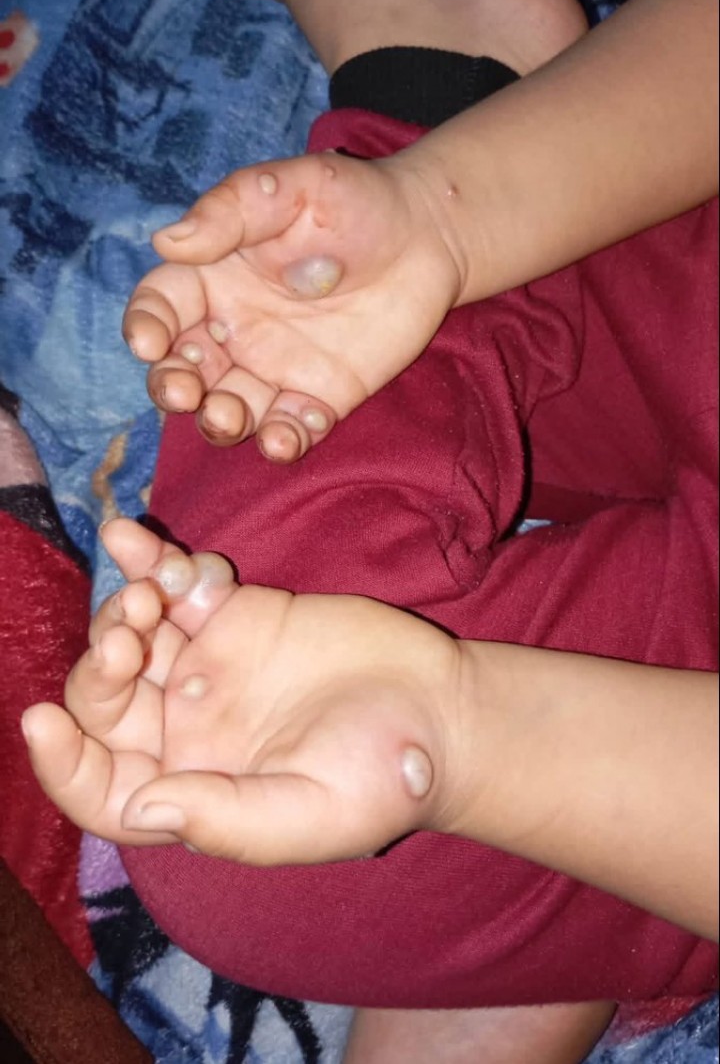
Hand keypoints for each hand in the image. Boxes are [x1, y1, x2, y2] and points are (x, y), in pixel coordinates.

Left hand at [23, 519, 465, 863]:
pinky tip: (136, 540)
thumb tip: (143, 807)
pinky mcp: (236, 614)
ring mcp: (208, 667)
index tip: (41, 721)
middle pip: (106, 702)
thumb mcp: (313, 815)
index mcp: (193, 790)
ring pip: (134, 636)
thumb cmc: (384, 777)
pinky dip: (153, 562)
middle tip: (131, 638)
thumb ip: (227, 817)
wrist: (439, 708)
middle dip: (99, 669)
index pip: (103, 790)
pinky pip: (179, 586)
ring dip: (123, 610)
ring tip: (151, 594)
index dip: (63, 764)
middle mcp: (187, 730)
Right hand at [124, 152, 462, 461]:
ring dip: (219, 421)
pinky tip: (284, 438)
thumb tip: (167, 240)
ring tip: (231, 417)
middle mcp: (234, 330)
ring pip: (228, 408)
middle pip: (183, 369)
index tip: (148, 342)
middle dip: (173, 387)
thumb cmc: (354, 202)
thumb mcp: (291, 187)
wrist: (426, 236)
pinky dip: (280, 442)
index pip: (161, 306)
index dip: (145, 325)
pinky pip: (289, 430)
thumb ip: (230, 212)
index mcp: (214, 276)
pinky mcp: (319, 398)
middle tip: (186, 391)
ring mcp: (275, 368)